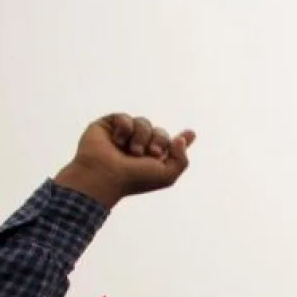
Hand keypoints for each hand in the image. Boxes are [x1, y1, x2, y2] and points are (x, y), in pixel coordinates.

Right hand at [54, 113, 194, 208]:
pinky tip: (117, 140)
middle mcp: (139, 148)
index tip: (191, 133)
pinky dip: (125, 127)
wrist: (106, 174)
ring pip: (144, 123)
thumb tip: (181, 139)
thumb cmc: (135, 178)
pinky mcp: (108, 127)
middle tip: (152, 153)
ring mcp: (123, 137)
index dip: (180, 141)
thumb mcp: (167, 175)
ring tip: (132, 151)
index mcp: (152, 160)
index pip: (169, 147)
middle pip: (160, 132)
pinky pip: (125, 117)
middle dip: (159, 140)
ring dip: (141, 137)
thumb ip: (182, 159)